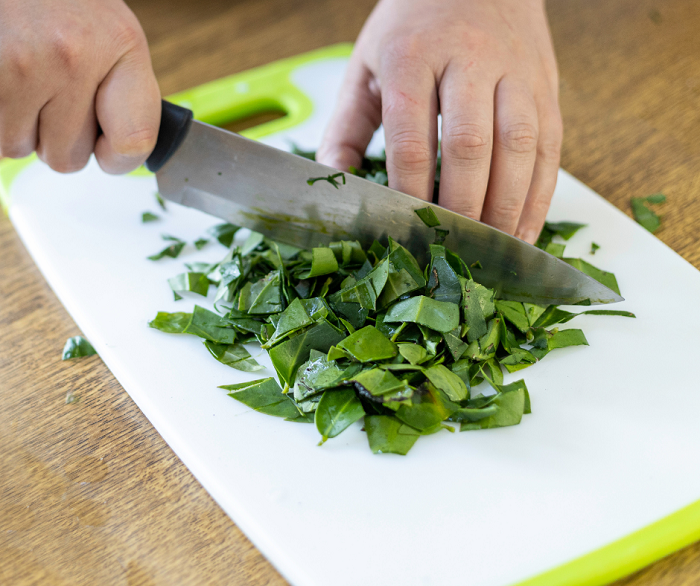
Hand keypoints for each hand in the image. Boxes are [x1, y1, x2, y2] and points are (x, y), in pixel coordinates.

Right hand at [0, 0, 159, 173]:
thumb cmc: (61, 4)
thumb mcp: (112, 35)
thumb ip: (126, 96)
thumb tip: (119, 159)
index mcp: (121, 44)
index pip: (134, 142)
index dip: (117, 160)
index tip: (107, 150)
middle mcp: (75, 55)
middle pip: (68, 158)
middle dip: (57, 138)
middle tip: (51, 95)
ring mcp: (24, 63)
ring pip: (20, 149)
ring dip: (19, 128)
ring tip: (24, 81)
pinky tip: (6, 84)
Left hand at [317, 0, 561, 243]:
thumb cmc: (413, 28)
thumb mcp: (366, 66)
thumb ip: (345, 128)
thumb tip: (334, 185)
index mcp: (413, 55)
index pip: (411, 136)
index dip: (409, 190)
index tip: (404, 228)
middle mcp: (469, 60)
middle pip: (469, 145)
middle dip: (461, 205)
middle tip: (451, 247)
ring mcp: (516, 72)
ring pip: (519, 146)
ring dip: (506, 206)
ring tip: (491, 249)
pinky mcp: (547, 86)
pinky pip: (550, 147)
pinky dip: (539, 195)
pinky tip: (523, 230)